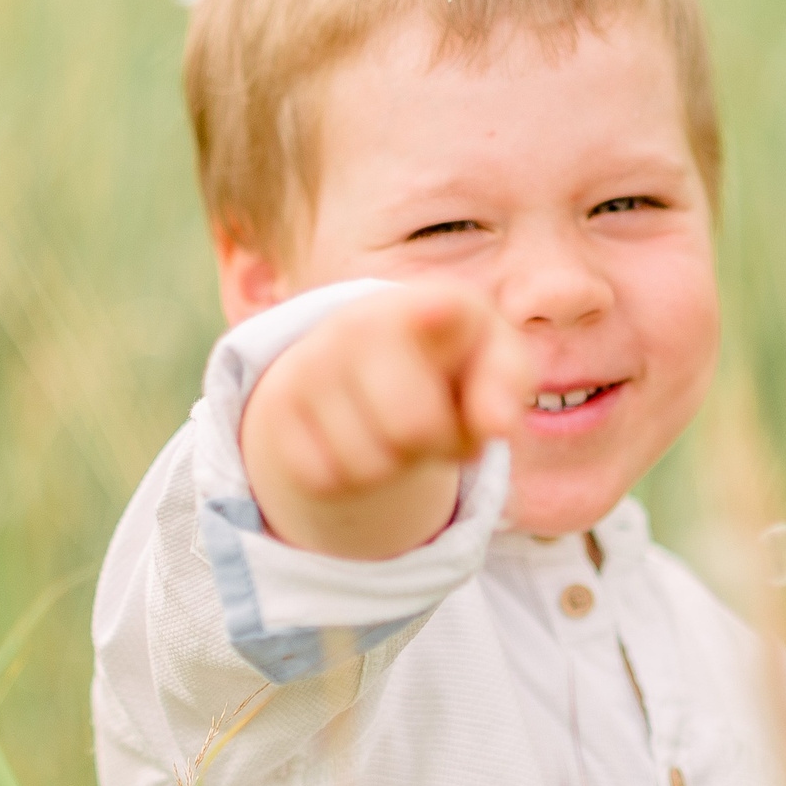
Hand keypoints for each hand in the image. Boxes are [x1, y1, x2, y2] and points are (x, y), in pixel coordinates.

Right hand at [239, 284, 530, 560]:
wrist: (370, 348)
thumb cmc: (453, 358)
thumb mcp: (494, 359)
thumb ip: (508, 386)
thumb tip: (498, 427)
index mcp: (426, 304)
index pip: (434, 309)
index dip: (433, 315)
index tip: (435, 311)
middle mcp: (359, 322)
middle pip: (412, 428)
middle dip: (435, 444)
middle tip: (436, 424)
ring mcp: (310, 361)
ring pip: (366, 466)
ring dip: (393, 468)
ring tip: (397, 431)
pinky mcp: (278, 405)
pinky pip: (324, 479)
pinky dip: (351, 481)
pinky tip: (359, 442)